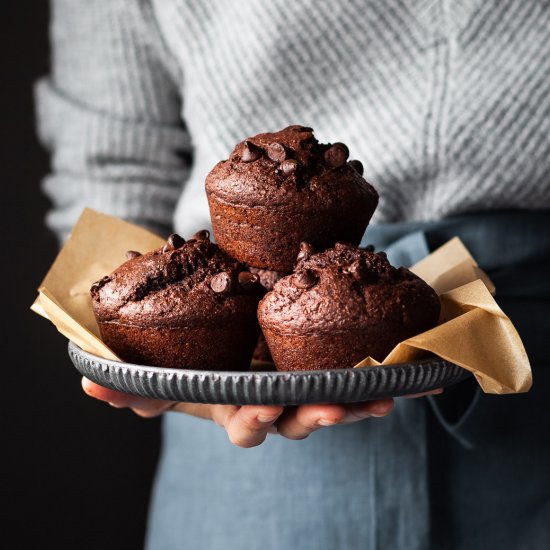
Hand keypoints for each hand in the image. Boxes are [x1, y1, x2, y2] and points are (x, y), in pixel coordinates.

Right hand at [82, 378, 441, 447]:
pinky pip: (359, 375)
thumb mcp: (170, 367)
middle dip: (314, 415)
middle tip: (331, 405)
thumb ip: (135, 380)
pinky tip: (408, 378)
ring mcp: (306, 386)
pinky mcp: (330, 366)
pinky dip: (382, 378)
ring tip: (378, 396)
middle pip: (299, 419)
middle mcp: (276, 403)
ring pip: (333, 399)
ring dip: (356, 399)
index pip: (246, 423)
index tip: (260, 411)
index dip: (253, 421)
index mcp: (238, 404)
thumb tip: (88, 385)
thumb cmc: (203, 356)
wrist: (236, 329)